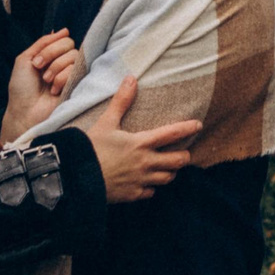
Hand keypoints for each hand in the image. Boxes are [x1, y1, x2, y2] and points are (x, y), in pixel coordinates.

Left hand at [3, 29, 79, 139]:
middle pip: (70, 44)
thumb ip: (44, 42)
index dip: (50, 47)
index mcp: (52, 57)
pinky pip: (77, 70)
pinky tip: (55, 91)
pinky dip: (62, 79)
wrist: (25, 111)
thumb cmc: (22, 88)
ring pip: (74, 56)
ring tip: (47, 82)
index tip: (35, 61)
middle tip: (39, 70)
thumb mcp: (25, 59)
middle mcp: (64, 64)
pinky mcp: (79, 85)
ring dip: (55, 69)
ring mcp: (72, 75)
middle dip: (51, 55)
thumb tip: (64, 30)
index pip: (63, 39)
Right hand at [80, 75, 199, 204]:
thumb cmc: (90, 148)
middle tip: (184, 153)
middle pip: (178, 161)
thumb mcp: (106, 122)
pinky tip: (147, 183)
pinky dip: (152, 187)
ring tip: (168, 167)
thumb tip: (131, 78)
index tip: (198, 125)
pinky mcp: (133, 195)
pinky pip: (151, 192)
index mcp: (141, 143)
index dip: (188, 128)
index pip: (172, 133)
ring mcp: (141, 180)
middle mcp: (146, 162)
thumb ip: (121, 102)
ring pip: (168, 178)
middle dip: (184, 156)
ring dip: (170, 172)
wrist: (75, 177)